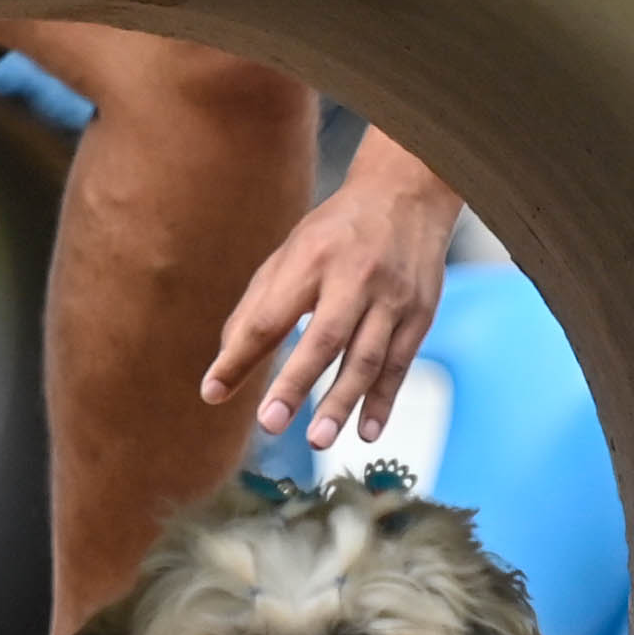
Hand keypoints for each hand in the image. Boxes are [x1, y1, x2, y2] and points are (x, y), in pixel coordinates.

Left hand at [207, 142, 465, 448]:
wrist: (406, 195)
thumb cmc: (334, 235)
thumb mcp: (290, 256)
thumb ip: (256, 310)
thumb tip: (223, 369)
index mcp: (310, 259)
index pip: (269, 315)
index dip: (239, 356)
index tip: (213, 392)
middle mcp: (354, 277)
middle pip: (325, 337)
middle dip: (296, 383)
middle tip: (270, 424)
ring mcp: (392, 297)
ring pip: (367, 357)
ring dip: (342, 401)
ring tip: (318, 440)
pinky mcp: (421, 313)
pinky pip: (399, 364)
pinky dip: (383, 400)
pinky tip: (367, 431)